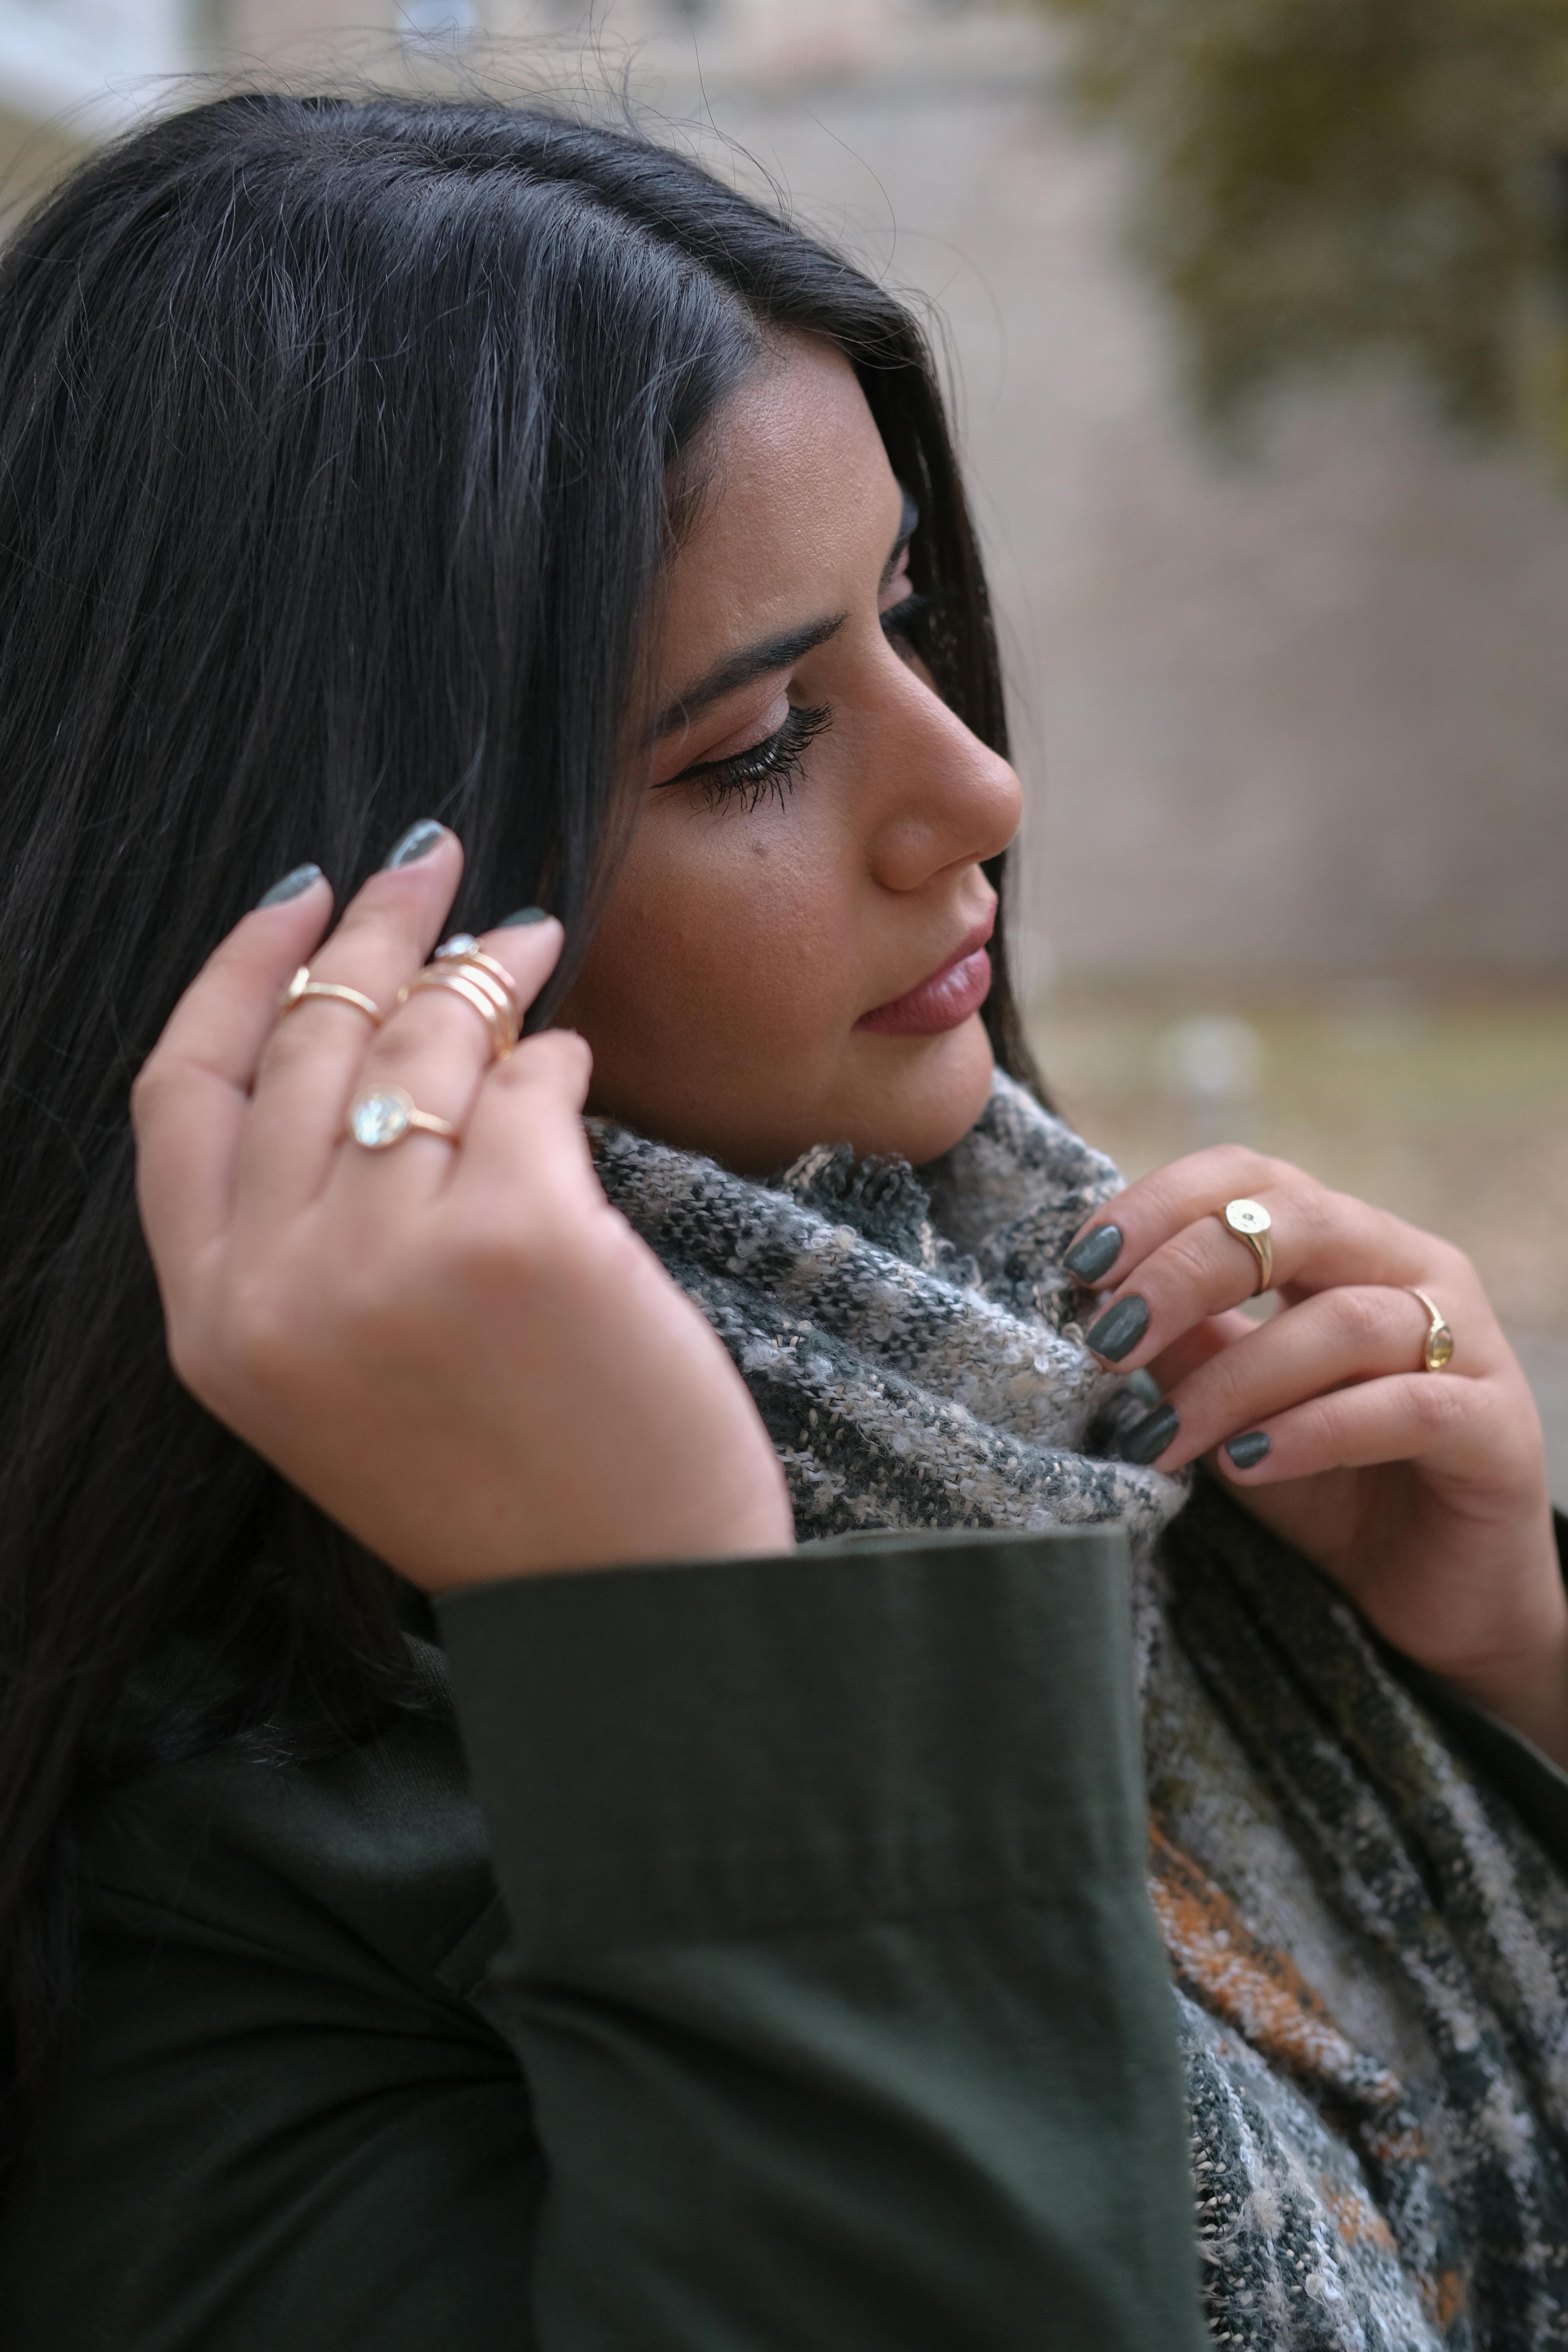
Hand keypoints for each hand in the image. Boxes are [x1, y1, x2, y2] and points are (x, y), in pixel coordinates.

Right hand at [132, 830, 793, 1593]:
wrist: (627, 1597)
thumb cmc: (499, 1485)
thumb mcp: (341, 1377)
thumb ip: (311, 1229)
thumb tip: (369, 1028)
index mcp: (216, 1328)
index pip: (179, 1094)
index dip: (235, 975)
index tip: (295, 898)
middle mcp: (284, 1289)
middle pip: (303, 1045)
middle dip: (369, 933)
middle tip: (425, 865)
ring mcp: (395, 1260)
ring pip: (418, 1047)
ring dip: (477, 968)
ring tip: (525, 938)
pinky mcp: (522, 1236)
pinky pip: (527, 1083)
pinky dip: (550, 1054)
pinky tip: (569, 1058)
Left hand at [1067, 1150, 1564, 1759]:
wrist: (1434, 1594)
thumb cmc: (1327, 1485)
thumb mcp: (1234, 1407)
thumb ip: (1185, 1346)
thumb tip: (1097, 1303)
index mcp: (1347, 1244)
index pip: (1252, 1178)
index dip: (1163, 1205)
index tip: (1082, 1266)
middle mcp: (1415, 1270)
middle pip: (1299, 1222)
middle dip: (1186, 1274)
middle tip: (1108, 1343)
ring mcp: (1469, 1343)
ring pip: (1343, 1322)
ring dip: (1233, 1378)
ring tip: (1159, 1436)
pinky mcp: (1498, 1428)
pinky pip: (1403, 1406)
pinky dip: (1312, 1432)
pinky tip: (1246, 1466)